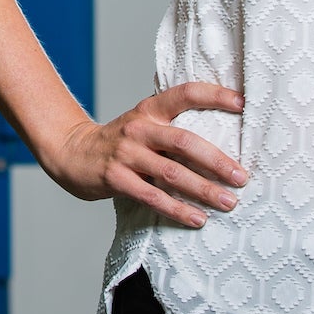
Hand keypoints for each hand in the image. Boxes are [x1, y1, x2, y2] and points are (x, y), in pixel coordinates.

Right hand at [43, 82, 247, 225]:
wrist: (71, 153)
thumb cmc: (119, 142)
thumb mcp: (142, 122)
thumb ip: (172, 126)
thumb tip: (221, 138)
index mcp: (149, 110)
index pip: (185, 94)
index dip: (214, 95)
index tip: (242, 104)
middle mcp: (139, 129)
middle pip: (184, 142)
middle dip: (217, 161)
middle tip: (241, 177)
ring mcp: (126, 154)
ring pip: (172, 173)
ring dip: (204, 190)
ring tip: (229, 202)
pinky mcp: (116, 179)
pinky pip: (153, 197)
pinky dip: (178, 209)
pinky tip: (197, 219)